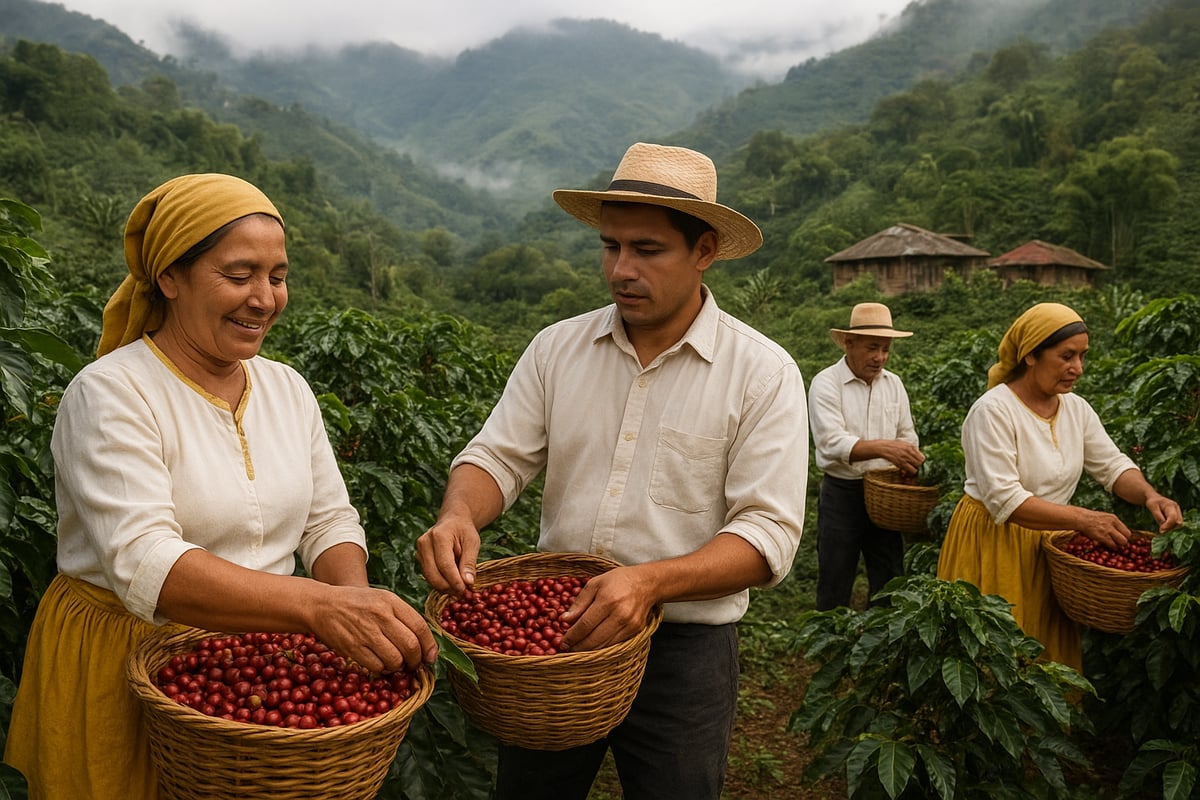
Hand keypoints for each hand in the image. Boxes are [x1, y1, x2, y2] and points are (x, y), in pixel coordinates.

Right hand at [312, 585, 436, 672]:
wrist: (322, 605)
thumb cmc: (356, 603)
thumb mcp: (382, 599)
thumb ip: (402, 616)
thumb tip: (424, 643)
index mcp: (391, 601)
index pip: (420, 626)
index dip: (429, 646)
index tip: (431, 657)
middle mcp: (380, 615)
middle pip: (410, 645)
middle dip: (416, 660)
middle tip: (414, 664)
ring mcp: (366, 632)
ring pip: (395, 659)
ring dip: (399, 666)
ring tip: (395, 663)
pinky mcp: (352, 647)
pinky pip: (376, 666)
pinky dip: (382, 669)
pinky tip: (380, 663)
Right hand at [416, 516, 480, 596]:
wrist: (452, 521)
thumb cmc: (464, 530)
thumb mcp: (472, 543)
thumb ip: (469, 562)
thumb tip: (468, 583)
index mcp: (439, 535)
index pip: (444, 564)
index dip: (454, 581)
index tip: (465, 591)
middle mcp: (424, 543)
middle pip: (433, 573)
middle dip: (448, 587)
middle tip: (463, 594)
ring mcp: (419, 551)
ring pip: (429, 577)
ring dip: (444, 587)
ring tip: (460, 589)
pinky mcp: (419, 558)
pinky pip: (429, 576)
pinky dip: (440, 583)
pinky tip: (452, 584)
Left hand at [559, 567, 655, 651]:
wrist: (647, 583)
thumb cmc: (619, 580)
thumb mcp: (595, 584)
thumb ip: (579, 603)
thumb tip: (564, 620)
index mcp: (607, 601)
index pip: (585, 625)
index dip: (572, 636)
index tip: (562, 642)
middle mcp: (620, 615)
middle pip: (594, 639)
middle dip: (578, 647)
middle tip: (567, 649)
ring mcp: (629, 625)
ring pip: (604, 645)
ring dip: (589, 650)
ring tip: (577, 649)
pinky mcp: (636, 631)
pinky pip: (615, 644)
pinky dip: (602, 647)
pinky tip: (593, 646)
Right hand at [878, 441, 925, 475]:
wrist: (883, 447)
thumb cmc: (893, 446)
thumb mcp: (904, 444)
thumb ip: (912, 449)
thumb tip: (919, 456)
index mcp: (911, 446)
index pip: (922, 457)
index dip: (922, 462)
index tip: (919, 464)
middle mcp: (910, 452)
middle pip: (921, 462)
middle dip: (919, 466)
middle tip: (916, 468)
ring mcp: (906, 458)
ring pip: (917, 467)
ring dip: (915, 470)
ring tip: (911, 470)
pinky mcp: (901, 463)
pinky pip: (911, 470)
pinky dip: (910, 472)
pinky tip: (906, 471)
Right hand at [1075, 509, 1131, 549]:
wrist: (1079, 518)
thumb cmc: (1090, 519)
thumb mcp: (1104, 517)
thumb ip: (1112, 524)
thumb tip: (1118, 532)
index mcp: (1114, 518)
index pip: (1127, 530)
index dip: (1124, 536)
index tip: (1120, 539)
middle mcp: (1113, 523)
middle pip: (1127, 536)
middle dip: (1123, 542)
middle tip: (1117, 543)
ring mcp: (1107, 530)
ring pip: (1122, 542)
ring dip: (1118, 545)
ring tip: (1113, 545)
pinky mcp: (1102, 536)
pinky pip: (1112, 545)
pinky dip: (1112, 547)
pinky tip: (1108, 546)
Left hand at [1145, 493, 1182, 531]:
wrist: (1155, 498)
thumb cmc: (1152, 502)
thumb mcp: (1152, 507)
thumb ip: (1158, 516)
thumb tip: (1163, 527)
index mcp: (1171, 505)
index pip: (1173, 517)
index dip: (1168, 525)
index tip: (1160, 531)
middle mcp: (1177, 509)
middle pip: (1178, 522)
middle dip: (1170, 528)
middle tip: (1160, 530)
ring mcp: (1178, 512)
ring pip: (1178, 525)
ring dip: (1170, 528)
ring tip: (1161, 527)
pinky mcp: (1177, 516)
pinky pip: (1176, 524)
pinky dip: (1171, 527)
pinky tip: (1164, 526)